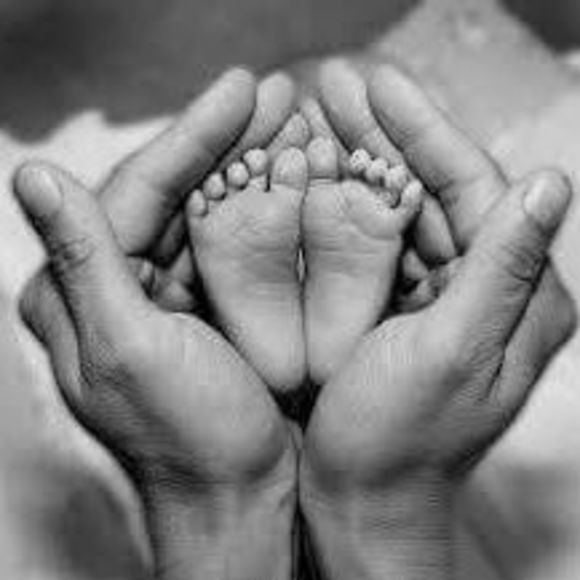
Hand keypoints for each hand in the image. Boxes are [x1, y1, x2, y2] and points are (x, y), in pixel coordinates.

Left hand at [17, 69, 301, 579]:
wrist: (240, 498)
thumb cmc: (192, 439)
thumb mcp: (131, 352)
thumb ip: (84, 264)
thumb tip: (31, 175)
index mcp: (79, 295)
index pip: (134, 191)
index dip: (190, 135)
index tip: (242, 89)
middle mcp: (112, 286)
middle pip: (171, 192)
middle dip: (226, 141)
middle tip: (276, 93)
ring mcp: (160, 295)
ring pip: (202, 211)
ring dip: (247, 165)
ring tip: (290, 120)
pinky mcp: (201, 307)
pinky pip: (227, 245)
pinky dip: (258, 210)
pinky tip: (289, 174)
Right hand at [300, 64, 575, 579]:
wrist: (362, 500)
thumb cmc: (399, 442)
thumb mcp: (453, 353)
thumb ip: (503, 269)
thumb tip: (551, 184)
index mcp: (520, 297)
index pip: (475, 186)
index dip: (424, 128)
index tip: (376, 81)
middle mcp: (489, 290)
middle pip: (436, 189)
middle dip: (385, 134)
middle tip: (336, 84)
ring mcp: (444, 298)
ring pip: (404, 210)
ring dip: (363, 162)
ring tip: (322, 117)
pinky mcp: (404, 310)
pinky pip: (380, 246)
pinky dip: (350, 209)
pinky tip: (320, 177)